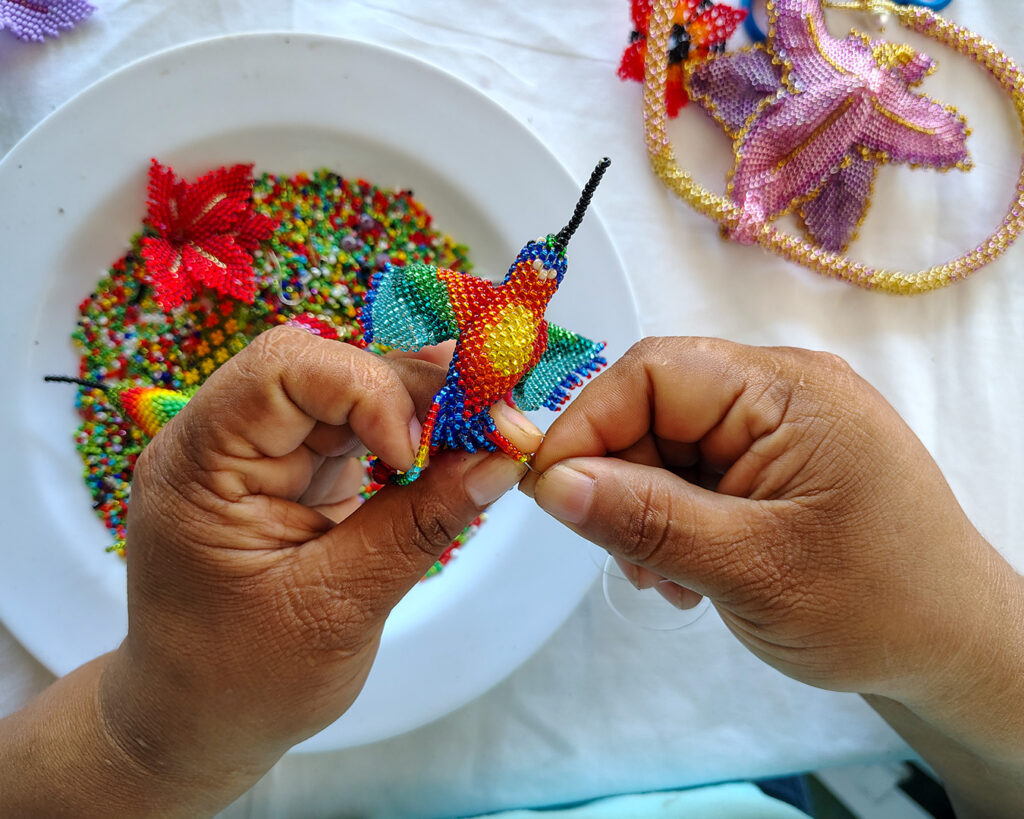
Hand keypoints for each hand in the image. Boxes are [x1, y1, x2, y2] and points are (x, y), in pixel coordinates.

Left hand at [100, 326, 540, 806]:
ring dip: (422, 410)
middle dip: (411, 390)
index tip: (411, 453)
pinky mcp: (295, 473)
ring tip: (484, 436)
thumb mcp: (336, 608)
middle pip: (324, 367)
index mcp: (199, 464)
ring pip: (349, 392)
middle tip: (492, 423)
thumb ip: (417, 527)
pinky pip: (360, 430)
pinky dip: (412, 438)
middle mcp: (223, 441)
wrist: (201, 724)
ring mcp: (260, 454)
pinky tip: (453, 453)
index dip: (364, 388)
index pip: (284, 368)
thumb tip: (501, 460)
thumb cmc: (244, 680)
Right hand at [523, 337, 1020, 707]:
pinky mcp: (774, 462)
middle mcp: (781, 391)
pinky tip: (689, 573)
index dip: (589, 425)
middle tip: (629, 561)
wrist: (953, 648)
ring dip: (644, 512)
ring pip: (666, 447)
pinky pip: (695, 473)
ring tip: (670, 581)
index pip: (655, 372)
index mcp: (787, 391)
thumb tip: (550, 482)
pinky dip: (673, 521)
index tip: (550, 494)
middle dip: (621, 482)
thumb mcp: (749, 568)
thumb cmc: (872, 607)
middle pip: (655, 409)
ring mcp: (779, 427)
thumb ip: (646, 519)